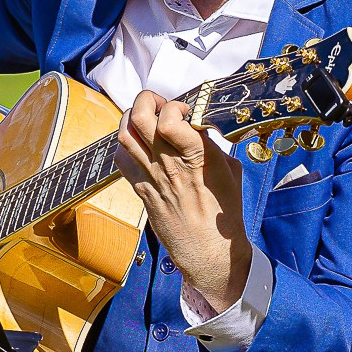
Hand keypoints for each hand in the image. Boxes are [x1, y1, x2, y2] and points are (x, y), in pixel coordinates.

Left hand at [117, 91, 251, 314]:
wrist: (207, 250)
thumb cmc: (223, 213)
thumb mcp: (230, 172)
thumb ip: (212, 145)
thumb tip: (199, 126)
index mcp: (196, 158)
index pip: (169, 119)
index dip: (174, 106)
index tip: (184, 110)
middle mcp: (169, 165)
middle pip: (140, 119)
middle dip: (146, 101)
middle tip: (159, 104)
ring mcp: (151, 178)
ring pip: (125, 135)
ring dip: (132, 118)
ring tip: (146, 118)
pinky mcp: (140, 190)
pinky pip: (121, 158)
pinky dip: (125, 143)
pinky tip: (138, 144)